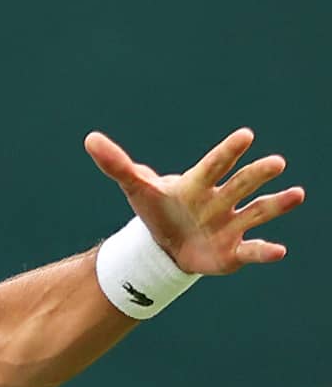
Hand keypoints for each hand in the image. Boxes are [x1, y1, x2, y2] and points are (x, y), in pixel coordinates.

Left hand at [86, 128, 304, 274]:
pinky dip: (265, 251)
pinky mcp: (234, 250)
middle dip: (258, 173)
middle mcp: (221, 199)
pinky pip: (253, 250)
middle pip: (241, 183)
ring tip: (296, 194)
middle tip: (276, 163)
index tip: (245, 136)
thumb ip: (117, 165)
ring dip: (277, 204)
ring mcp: (231, 224)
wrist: (165, 245)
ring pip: (258, 211)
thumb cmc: (157, 210)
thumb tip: (90, 139)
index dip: (228, 151)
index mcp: (199, 183)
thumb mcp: (136, 189)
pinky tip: (278, 251)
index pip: (214, 164)